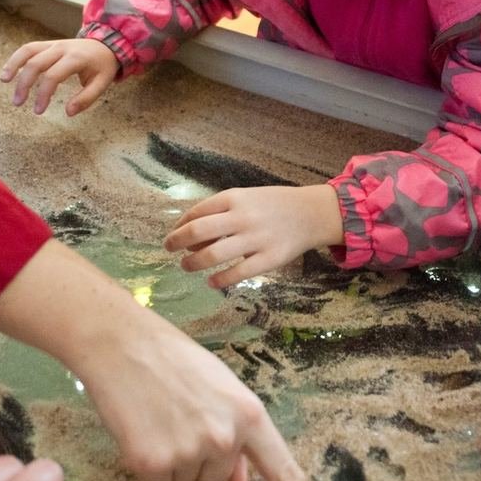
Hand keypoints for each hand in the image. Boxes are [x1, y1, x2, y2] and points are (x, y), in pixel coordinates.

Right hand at [0, 38, 117, 116]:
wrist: (106, 44)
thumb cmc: (102, 66)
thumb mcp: (102, 83)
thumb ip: (86, 99)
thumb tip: (68, 112)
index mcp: (76, 58)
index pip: (53, 76)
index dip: (43, 94)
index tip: (38, 111)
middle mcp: (62, 48)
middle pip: (36, 63)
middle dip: (24, 84)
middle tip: (18, 103)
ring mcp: (53, 44)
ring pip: (28, 51)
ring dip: (14, 65)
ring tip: (4, 81)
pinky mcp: (48, 44)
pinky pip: (28, 48)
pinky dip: (16, 58)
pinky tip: (8, 72)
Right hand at [0, 240, 337, 480]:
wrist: (123, 345)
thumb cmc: (176, 362)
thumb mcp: (221, 390)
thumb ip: (238, 435)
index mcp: (250, 415)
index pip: (284, 472)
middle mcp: (224, 438)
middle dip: (202, 465)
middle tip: (181, 422)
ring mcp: (188, 452)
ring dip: (174, 465)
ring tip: (161, 421)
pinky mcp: (152, 463)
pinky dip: (149, 467)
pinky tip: (142, 431)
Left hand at [165, 185, 342, 289]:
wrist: (311, 213)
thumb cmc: (272, 205)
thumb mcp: (246, 198)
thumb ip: (220, 212)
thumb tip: (189, 235)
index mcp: (234, 198)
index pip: (196, 212)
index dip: (179, 226)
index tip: (173, 235)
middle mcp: (243, 217)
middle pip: (198, 232)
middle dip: (176, 243)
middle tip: (169, 250)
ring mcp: (256, 239)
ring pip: (213, 255)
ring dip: (193, 263)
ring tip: (186, 266)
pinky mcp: (270, 259)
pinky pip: (237, 273)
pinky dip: (219, 280)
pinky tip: (212, 282)